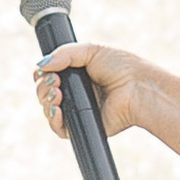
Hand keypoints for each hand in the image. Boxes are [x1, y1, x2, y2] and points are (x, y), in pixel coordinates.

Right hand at [34, 38, 149, 140]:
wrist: (138, 88)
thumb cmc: (122, 67)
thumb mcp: (92, 50)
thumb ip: (64, 54)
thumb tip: (41, 64)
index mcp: (78, 75)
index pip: (49, 76)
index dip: (42, 74)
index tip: (44, 71)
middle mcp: (77, 93)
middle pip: (45, 93)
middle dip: (42, 87)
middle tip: (55, 82)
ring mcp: (79, 110)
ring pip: (49, 110)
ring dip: (46, 101)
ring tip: (57, 92)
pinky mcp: (84, 126)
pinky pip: (60, 129)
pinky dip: (53, 120)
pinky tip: (57, 109)